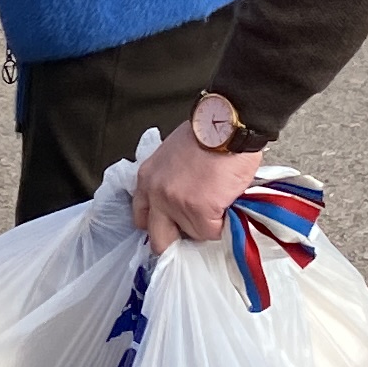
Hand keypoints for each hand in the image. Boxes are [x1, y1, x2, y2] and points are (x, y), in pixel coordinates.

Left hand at [132, 119, 267, 248]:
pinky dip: (223, 223)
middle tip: (194, 230)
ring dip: (207, 225)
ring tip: (217, 201)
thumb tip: (181, 200)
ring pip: (193, 234)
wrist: (227, 124)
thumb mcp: (173, 155)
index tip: (172, 226)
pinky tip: (226, 202)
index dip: (160, 225)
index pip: (141, 217)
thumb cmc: (207, 133)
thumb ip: (169, 180)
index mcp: (148, 178)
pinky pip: (212, 232)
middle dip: (176, 241)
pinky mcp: (199, 210)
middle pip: (158, 239)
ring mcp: (176, 204)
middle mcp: (156, 194)